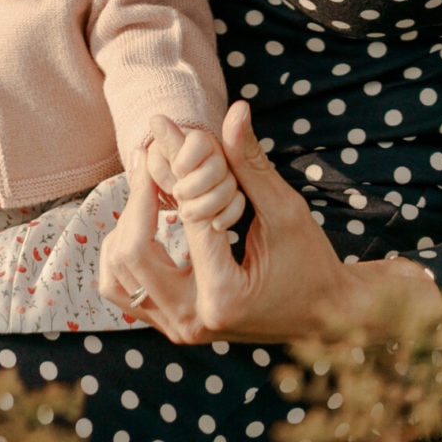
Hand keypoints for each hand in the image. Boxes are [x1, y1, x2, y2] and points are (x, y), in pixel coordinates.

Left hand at [100, 106, 441, 344]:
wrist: (325, 315)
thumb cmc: (311, 262)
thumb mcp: (284, 209)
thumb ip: (251, 162)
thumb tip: (236, 111)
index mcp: (222, 297)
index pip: (181, 218)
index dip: (169, 166)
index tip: (159, 130)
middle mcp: (195, 322)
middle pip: (130, 252)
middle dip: (137, 198)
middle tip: (151, 158)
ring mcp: (181, 330)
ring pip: (116, 273)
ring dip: (124, 228)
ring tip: (150, 191)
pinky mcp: (173, 326)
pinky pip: (123, 289)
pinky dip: (125, 253)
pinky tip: (147, 223)